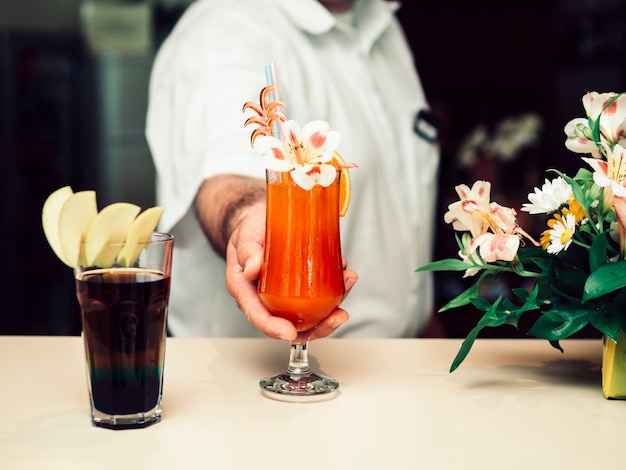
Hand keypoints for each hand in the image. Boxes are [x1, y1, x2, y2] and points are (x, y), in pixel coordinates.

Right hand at [225, 204, 356, 340]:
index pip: (258, 316)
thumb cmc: (250, 232)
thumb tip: (253, 269)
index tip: (289, 332)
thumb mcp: (244, 238)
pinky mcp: (303, 286)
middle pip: (291, 324)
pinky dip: (336, 288)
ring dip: (334, 305)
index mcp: (247, 292)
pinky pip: (320, 296)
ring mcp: (287, 295)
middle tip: (337, 315)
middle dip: (318, 326)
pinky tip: (344, 275)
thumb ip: (247, 253)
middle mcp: (268, 299)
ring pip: (311, 313)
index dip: (273, 328)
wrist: (261, 222)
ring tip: (347, 281)